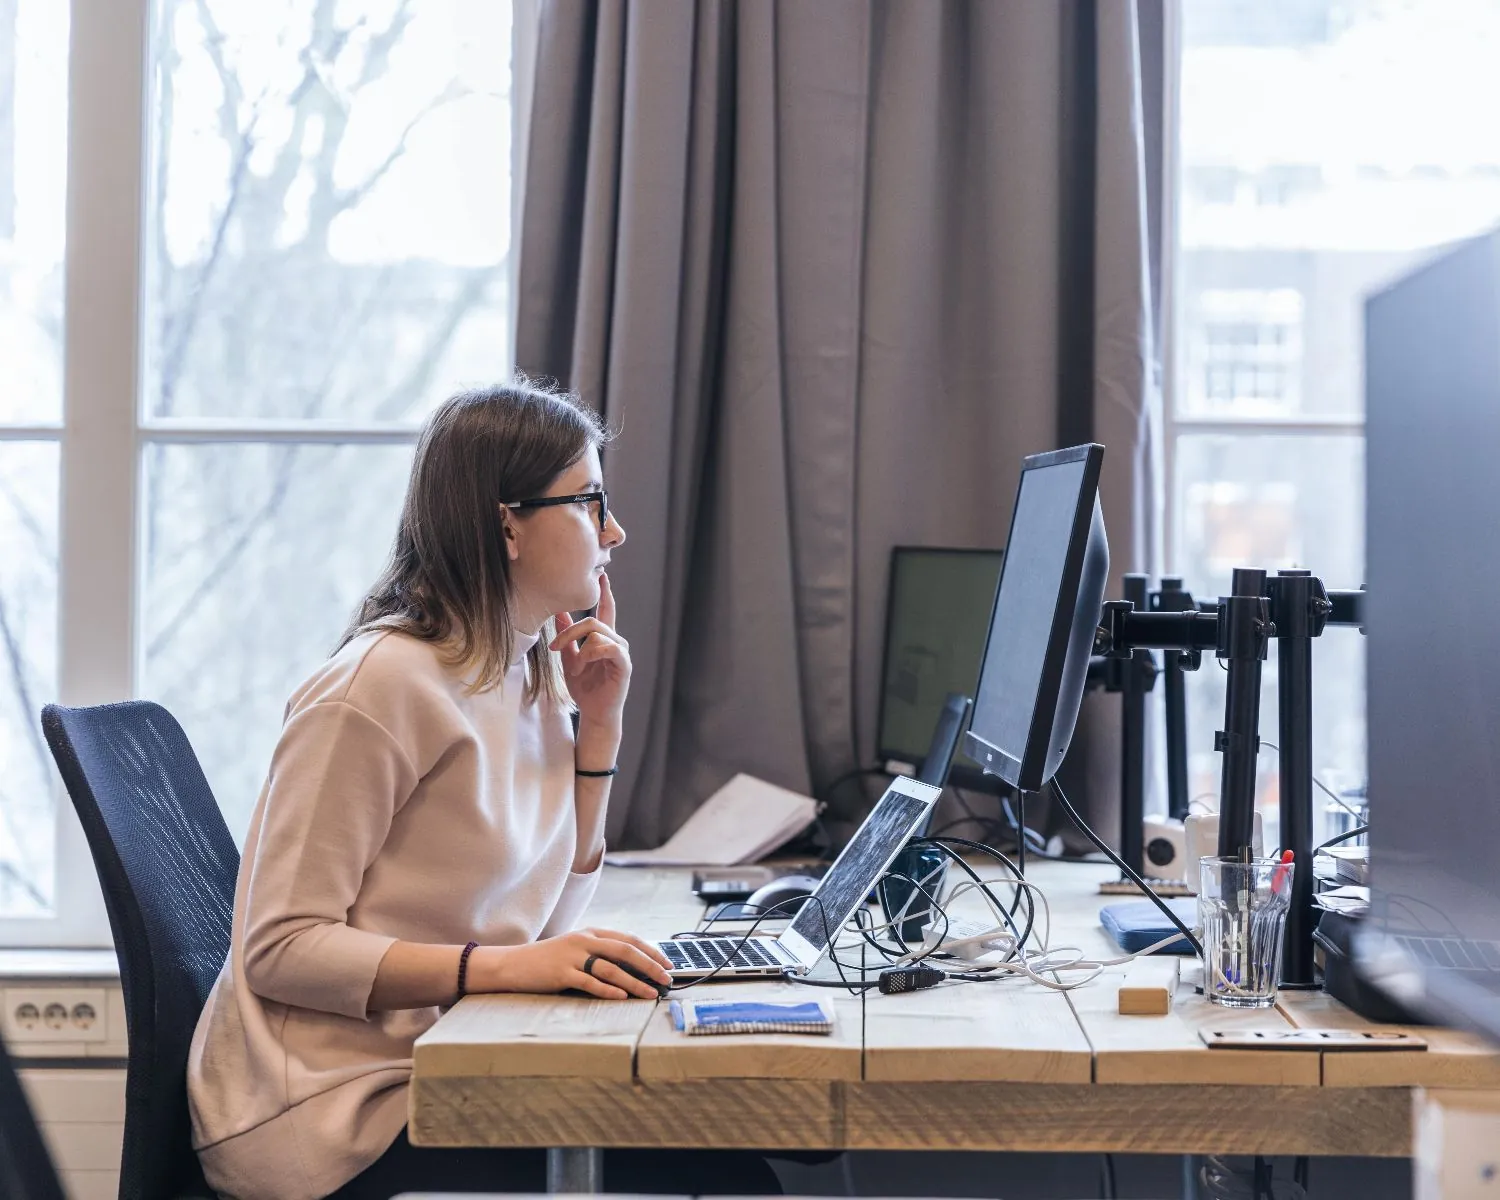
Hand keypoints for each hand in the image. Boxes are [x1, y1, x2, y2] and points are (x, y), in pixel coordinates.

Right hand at [474, 927, 671, 999]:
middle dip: (650, 966)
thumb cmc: (548, 960)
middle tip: (666, 978)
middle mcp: (584, 941)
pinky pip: (590, 982)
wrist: (513, 965)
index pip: (628, 939)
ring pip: (612, 968)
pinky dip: (608, 989)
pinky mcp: (561, 973)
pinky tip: (622, 996)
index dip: (651, 951)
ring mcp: (573, 956)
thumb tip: (632, 967)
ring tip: (650, 993)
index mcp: (591, 933)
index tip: (667, 963)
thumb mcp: (576, 949)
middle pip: (625, 951)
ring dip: (635, 982)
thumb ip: (599, 953)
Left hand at [551, 572, 630, 730]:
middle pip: (594, 621)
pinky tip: (584, 666)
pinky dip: (591, 654)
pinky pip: (607, 647)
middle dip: (570, 632)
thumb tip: (559, 614)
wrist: (594, 713)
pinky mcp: (623, 664)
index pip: (606, 610)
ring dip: (579, 649)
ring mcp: (621, 652)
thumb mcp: (570, 659)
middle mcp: (616, 642)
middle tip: (555, 647)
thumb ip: (567, 637)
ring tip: (574, 666)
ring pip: (597, 634)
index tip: (602, 576)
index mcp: (604, 639)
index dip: (605, 593)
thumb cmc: (585, 689)